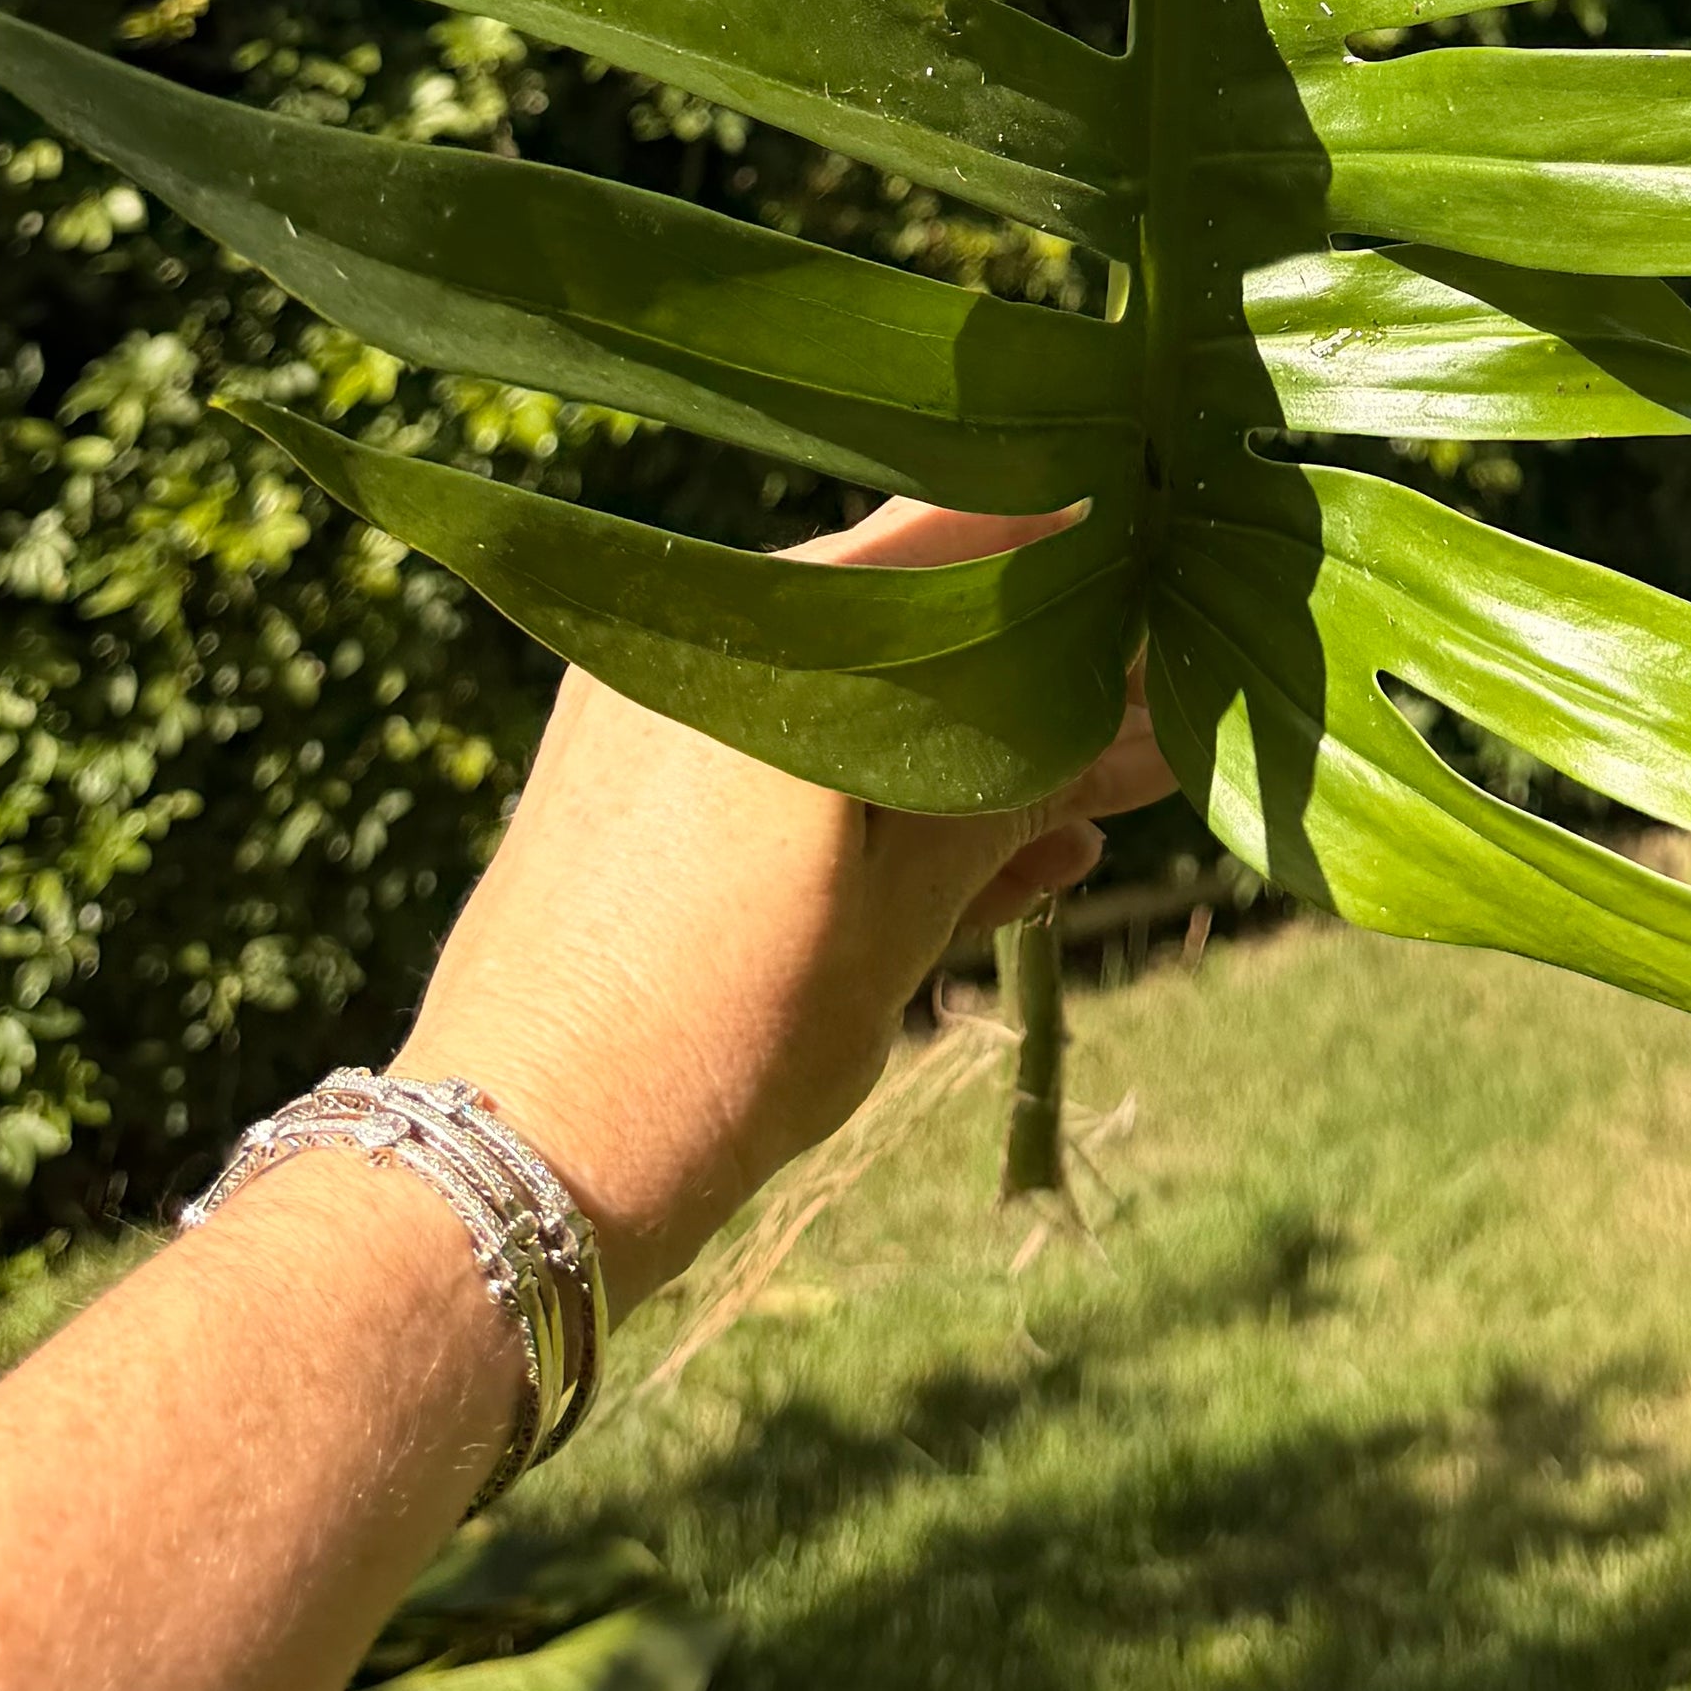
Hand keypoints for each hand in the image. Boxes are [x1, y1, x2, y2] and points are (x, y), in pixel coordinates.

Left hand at [389, 498, 1168, 1305]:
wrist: (521, 1165)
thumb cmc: (723, 1038)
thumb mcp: (905, 915)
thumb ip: (1022, 794)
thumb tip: (1143, 718)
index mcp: (763, 632)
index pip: (954, 525)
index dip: (1074, 541)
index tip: (1169, 559)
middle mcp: (695, 636)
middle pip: (908, 615)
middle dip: (1045, 665)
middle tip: (1168, 698)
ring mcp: (654, 708)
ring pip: (855, 699)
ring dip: (979, 744)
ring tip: (1120, 787)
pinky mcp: (630, 785)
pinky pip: (783, 758)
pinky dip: (881, 796)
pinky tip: (1017, 852)